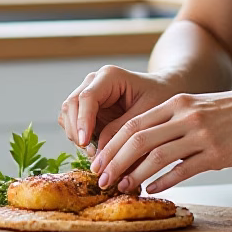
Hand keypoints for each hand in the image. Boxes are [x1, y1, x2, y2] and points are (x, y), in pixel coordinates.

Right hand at [58, 65, 180, 152]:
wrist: (164, 92)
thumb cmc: (159, 98)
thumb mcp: (146, 115)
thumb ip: (121, 132)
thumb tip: (99, 154)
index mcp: (110, 76)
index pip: (87, 98)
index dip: (83, 121)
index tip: (84, 143)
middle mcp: (94, 82)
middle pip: (71, 105)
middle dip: (76, 131)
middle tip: (91, 154)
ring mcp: (88, 93)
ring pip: (67, 115)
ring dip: (76, 136)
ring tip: (95, 154)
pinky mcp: (87, 108)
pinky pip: (73, 122)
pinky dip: (79, 137)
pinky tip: (94, 149)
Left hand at [92, 86, 231, 195]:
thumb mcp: (201, 106)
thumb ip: (176, 120)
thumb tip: (150, 145)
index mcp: (178, 103)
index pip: (133, 123)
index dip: (111, 144)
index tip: (98, 160)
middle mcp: (186, 116)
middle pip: (137, 139)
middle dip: (114, 161)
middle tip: (101, 179)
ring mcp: (201, 135)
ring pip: (156, 156)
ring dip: (134, 174)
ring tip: (122, 187)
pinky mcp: (217, 154)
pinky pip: (182, 170)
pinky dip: (163, 181)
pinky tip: (152, 189)